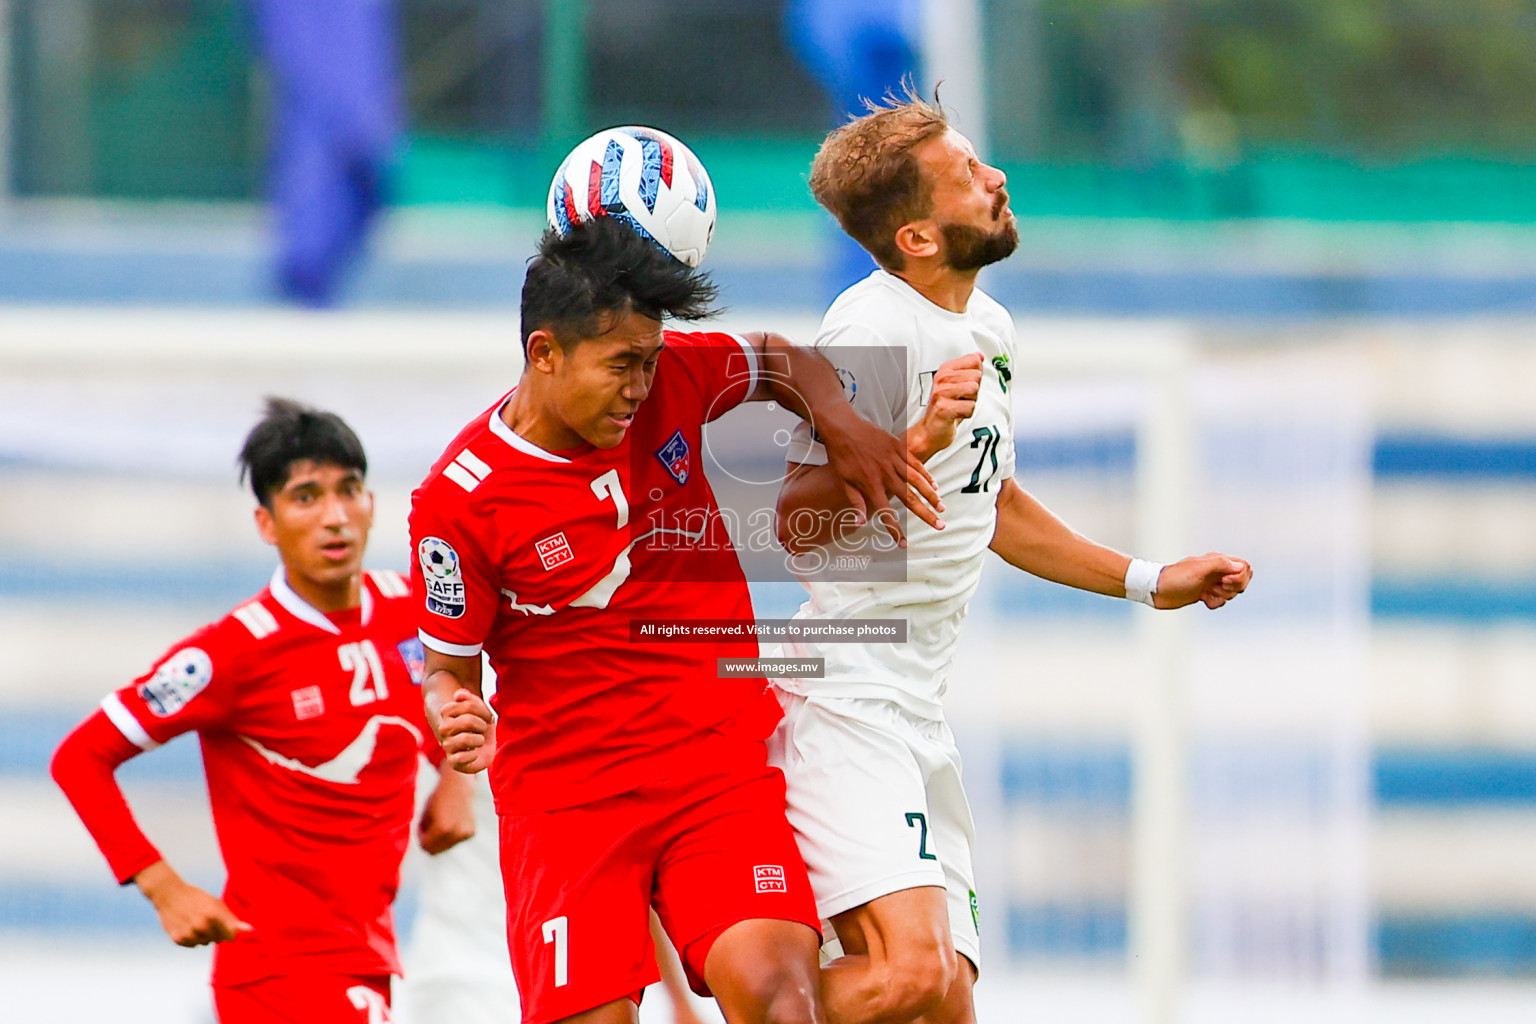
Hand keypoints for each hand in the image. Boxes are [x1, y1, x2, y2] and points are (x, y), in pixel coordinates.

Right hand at [134, 860, 251, 947]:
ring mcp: (189, 934)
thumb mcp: (216, 904)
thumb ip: (232, 919)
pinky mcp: (178, 939)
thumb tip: (250, 930)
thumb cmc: (197, 897)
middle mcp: (202, 926)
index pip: (230, 936)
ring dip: (203, 936)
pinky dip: (191, 938)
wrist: (169, 895)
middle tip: (206, 918)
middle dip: (216, 932)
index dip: (229, 932)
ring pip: (204, 943)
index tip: (226, 927)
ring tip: (195, 921)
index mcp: (214, 915)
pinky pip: (192, 945)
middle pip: (217, 940)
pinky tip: (186, 926)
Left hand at [418, 766, 476, 854]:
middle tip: (428, 827)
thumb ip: (422, 831)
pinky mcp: (471, 832)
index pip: (425, 846)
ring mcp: (465, 833)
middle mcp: (456, 833)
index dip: (420, 838)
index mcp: (442, 828)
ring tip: (440, 822)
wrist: (459, 785)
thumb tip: (424, 847)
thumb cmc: (438, 797)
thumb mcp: (424, 814)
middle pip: (435, 851)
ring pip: (445, 847)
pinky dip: (450, 836)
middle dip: (429, 841)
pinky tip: (451, 822)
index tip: (420, 827)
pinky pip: (455, 841)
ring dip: (440, 839)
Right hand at [436, 687, 494, 773]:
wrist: (484, 746)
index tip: (486, 716)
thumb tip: (458, 695)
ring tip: (479, 741)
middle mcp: (444, 729)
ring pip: (464, 739)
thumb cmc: (480, 725)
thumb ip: (470, 699)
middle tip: (482, 729)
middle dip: (481, 725)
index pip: (465, 705)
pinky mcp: (453, 761)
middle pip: (467, 721)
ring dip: (478, 740)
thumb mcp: (480, 709)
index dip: (480, 710)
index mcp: (447, 713)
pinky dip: (473, 756)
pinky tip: (475, 754)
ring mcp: (447, 745)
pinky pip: (461, 758)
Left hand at [816, 405, 943, 547]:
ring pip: (917, 482)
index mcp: (870, 486)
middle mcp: (885, 474)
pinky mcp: (897, 447)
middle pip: (910, 499)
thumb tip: (859, 524)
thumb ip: (856, 503)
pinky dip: (926, 476)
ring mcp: (893, 460)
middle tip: (940, 526)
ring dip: (931, 496)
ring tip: (941, 508)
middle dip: (926, 514)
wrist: (843, 427)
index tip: (904, 543)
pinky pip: (916, 464)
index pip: (886, 513)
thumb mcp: (843, 481)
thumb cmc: (841, 456)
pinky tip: (935, 486)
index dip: (895, 530)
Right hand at [909, 353, 982, 460]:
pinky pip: (970, 407)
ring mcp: (942, 393)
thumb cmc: (945, 408)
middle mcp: (942, 378)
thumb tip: (980, 356)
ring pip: (974, 390)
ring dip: (970, 402)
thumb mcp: (957, 384)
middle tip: (959, 400)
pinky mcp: (944, 408)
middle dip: (973, 392)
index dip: (975, 376)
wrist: (929, 432)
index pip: (974, 361)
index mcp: (945, 370)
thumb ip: (969, 369)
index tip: (963, 386)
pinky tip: (955, 415)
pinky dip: (966, 414)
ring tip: (957, 406)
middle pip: (976, 377)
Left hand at [1153, 553, 1251, 609]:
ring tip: (1206, 594)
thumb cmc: (1176, 578)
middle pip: (1241, 581)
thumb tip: (1240, 567)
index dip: (1239, 576)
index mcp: (1217, 561)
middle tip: (1216, 588)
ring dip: (1222, 597)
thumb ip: (1221, 564)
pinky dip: (1214, 603)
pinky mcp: (1205, 594)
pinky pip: (1221, 601)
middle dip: (1233, 588)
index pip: (1244, 567)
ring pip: (1232, 593)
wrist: (1158, 591)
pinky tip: (1203, 600)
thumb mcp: (1198, 569)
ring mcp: (1211, 583)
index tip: (1224, 580)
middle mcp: (1216, 571)